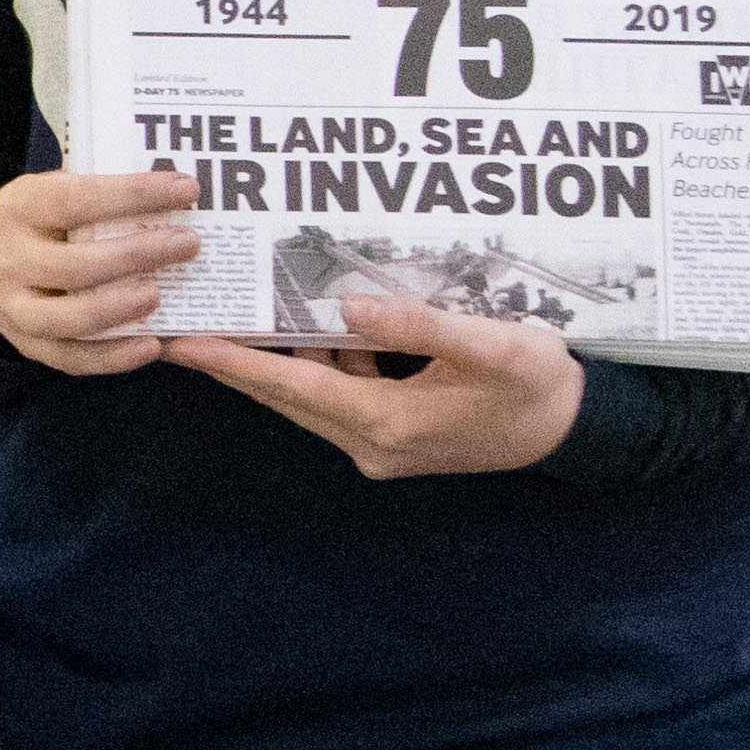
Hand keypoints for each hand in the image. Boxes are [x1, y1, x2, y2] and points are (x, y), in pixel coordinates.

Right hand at [0, 166, 200, 378]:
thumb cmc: (35, 222)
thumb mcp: (49, 193)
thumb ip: (96, 199)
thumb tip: (174, 199)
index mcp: (19, 209)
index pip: (78, 200)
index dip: (134, 195)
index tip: (185, 190)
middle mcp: (9, 260)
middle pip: (74, 265)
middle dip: (136, 255)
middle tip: (186, 244)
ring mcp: (13, 308)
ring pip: (67, 319)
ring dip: (118, 309)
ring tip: (159, 296)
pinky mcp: (27, 345)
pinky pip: (71, 358)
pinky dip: (113, 357)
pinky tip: (150, 345)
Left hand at [175, 287, 584, 479]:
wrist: (572, 430)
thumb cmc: (537, 385)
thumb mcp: (491, 345)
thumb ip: (420, 324)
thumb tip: (349, 306)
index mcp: (391, 423)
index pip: (296, 389)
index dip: (237, 365)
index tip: (185, 346)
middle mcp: (374, 442)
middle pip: (288, 396)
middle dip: (233, 363)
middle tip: (177, 330)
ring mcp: (382, 441)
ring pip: (311, 394)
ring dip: (274, 360)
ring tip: (226, 317)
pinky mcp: (394, 431)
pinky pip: (340, 392)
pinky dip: (317, 362)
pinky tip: (304, 325)